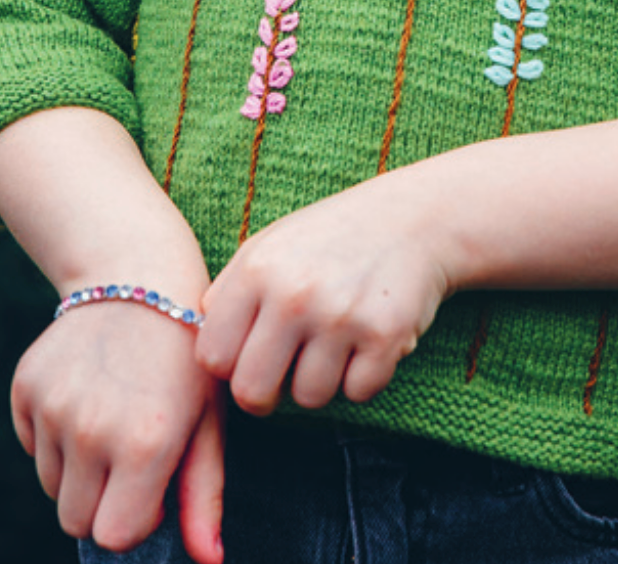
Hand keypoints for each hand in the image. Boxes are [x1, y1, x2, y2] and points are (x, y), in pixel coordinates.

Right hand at [11, 301, 224, 563]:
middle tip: (134, 452)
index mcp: (144, 444)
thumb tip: (210, 561)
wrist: (140, 275)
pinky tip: (89, 393)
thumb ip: (204, 496)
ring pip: (53, 486)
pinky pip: (33, 446)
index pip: (114, 537)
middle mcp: (90, 431)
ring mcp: (52, 408)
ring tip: (115, 414)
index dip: (137, 518)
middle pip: (77, 521)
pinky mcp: (24, 388)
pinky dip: (55, 435)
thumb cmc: (187, 355)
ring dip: (81, 468)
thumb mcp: (209, 418)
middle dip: (105, 502)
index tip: (154, 483)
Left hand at [195, 177, 451, 414]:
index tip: (250, 355)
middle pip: (252, 393)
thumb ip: (231, 295)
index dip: (230, 366)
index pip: (212, 358)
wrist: (415, 218)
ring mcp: (340, 316)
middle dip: (268, 393)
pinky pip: (358, 394)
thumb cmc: (332, 239)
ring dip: (323, 381)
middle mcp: (293, 293)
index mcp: (255, 269)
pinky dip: (365, 378)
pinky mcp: (384, 336)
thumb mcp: (271, 247)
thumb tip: (202, 354)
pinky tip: (370, 341)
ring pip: (309, 398)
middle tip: (288, 370)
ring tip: (337, 342)